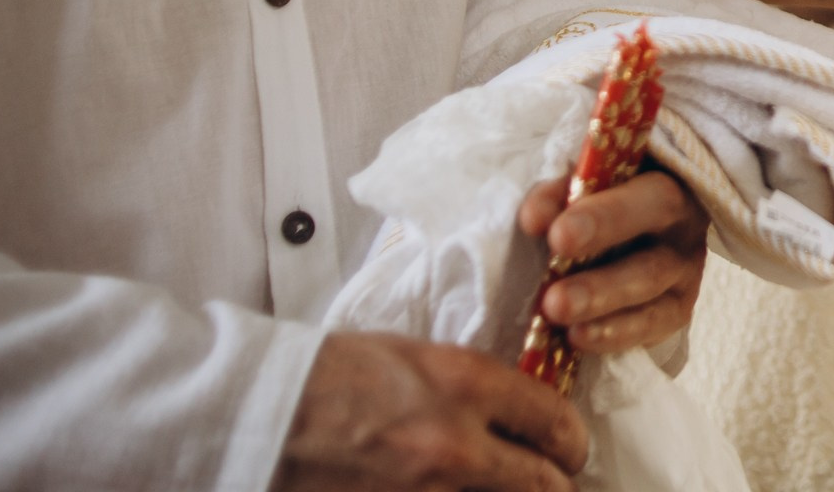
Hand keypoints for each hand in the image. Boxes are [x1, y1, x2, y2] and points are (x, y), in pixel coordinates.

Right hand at [269, 330, 586, 491]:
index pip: (554, 420)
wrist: (260, 412)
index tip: (571, 450)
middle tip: (555, 483)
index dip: (572, 442)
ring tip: (518, 491)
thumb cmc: (328, 374)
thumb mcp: (416, 355)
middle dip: (556, 485)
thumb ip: (471, 386)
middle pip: (544, 485)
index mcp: (466, 385)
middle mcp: (458, 445)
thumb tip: (511, 411)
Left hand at [516, 167, 708, 355]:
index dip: (606, 218)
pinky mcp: (675, 310)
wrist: (637, 224)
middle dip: (600, 281)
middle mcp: (683, 232)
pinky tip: (576, 337)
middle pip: (651, 258)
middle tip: (554, 296)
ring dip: (600, 303)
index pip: (649, 198)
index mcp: (670, 184)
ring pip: (649, 292)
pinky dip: (614, 334)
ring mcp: (684, 275)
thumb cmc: (607, 194)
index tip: (556, 236)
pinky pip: (650, 326)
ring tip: (556, 312)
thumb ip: (562, 194)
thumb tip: (534, 219)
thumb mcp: (589, 181)